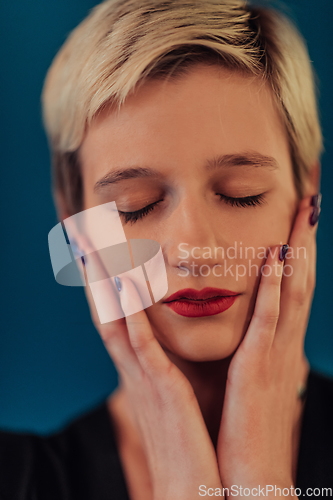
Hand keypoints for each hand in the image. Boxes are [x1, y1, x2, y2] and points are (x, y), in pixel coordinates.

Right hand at [77, 240, 222, 499]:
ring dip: (104, 284)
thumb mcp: (172, 391)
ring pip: (116, 321)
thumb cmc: (185, 438)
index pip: (113, 314)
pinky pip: (143, 347)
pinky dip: (131, 317)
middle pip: (105, 310)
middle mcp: (133, 368)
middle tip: (81, 237)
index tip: (95, 249)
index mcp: (138, 367)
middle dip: (93, 273)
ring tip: (93, 248)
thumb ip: (164, 363)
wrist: (189, 487)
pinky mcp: (162, 389)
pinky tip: (125, 288)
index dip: (102, 282)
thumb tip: (166, 339)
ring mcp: (144, 377)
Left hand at [217, 195, 316, 495]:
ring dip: (298, 248)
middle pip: (300, 279)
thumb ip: (250, 349)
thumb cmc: (245, 428)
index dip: (298, 249)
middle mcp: (283, 343)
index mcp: (278, 344)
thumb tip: (246, 326)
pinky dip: (275, 286)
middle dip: (305, 236)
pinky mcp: (258, 368)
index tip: (299, 216)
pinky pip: (268, 319)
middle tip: (311, 196)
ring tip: (303, 210)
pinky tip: (277, 256)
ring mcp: (275, 353)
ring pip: (292, 291)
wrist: (251, 478)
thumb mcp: (249, 378)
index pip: (292, 287)